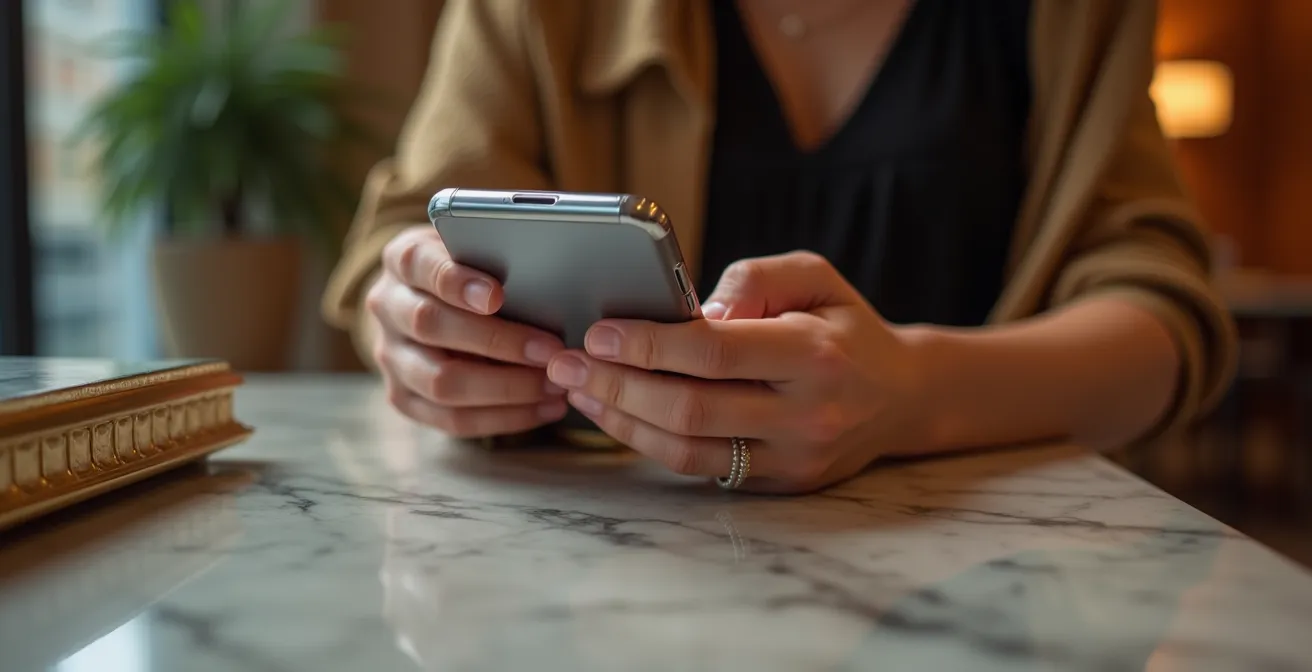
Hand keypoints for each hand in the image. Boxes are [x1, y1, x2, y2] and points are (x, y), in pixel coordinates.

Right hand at [366, 226, 567, 436]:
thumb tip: (548, 282)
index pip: (419, 265)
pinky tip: (544, 408)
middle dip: (496, 341)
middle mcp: (388, 307)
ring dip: (505, 388)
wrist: (434, 302)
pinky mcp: (404, 398)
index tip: (497, 296)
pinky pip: (453, 420)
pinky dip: (504, 417)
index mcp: (402, 260)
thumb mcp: (477, 249)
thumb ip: (498, 259)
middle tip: (550, 350)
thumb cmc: (472, 270)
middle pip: (430, 326)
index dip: (456, 282)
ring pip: (440, 382)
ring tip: (554, 384)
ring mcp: (390, 357)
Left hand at [545, 251, 932, 492]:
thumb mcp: (814, 276)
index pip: (715, 353)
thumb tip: (693, 312)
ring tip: (578, 390)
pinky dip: (648, 442)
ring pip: (686, 449)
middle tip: (565, 362)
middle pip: (690, 408)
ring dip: (621, 421)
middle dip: (616, 385)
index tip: (598, 332)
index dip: (648, 344)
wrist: (902, 397)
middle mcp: (805, 414)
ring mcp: (792, 458)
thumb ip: (754, 279)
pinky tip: (616, 415)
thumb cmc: (844, 326)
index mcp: (814, 354)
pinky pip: (700, 468)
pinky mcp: (778, 484)